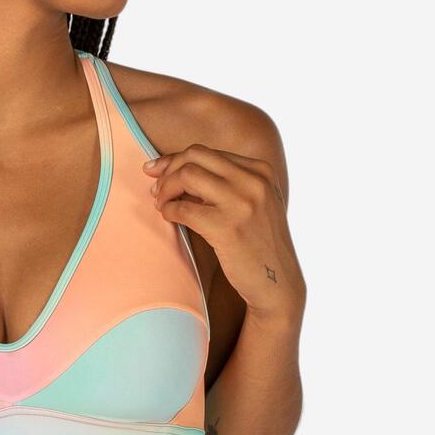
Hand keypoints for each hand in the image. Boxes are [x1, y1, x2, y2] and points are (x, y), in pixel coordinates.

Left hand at [142, 146, 305, 322]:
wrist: (278, 282)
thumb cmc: (257, 243)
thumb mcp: (252, 203)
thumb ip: (224, 182)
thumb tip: (172, 167)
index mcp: (260, 170)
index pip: (205, 152)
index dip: (175, 160)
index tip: (157, 172)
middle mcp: (254, 181)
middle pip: (194, 156)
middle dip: (167, 170)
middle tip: (156, 190)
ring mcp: (242, 203)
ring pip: (186, 175)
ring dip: (165, 189)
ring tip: (162, 204)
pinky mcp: (228, 227)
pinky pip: (183, 208)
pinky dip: (169, 211)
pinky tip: (169, 218)